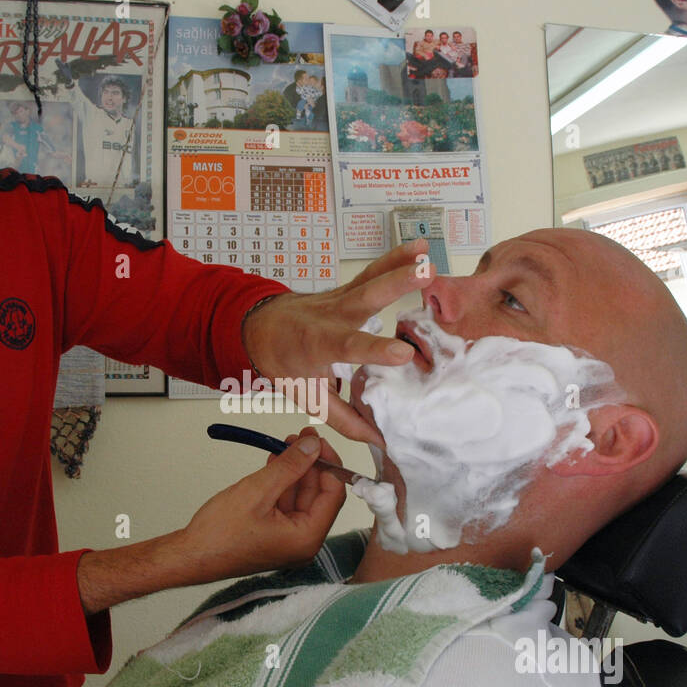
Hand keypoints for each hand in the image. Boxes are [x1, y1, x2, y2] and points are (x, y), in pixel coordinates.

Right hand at [177, 427, 345, 582]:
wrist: (191, 555)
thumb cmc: (219, 535)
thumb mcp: (257, 490)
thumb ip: (290, 466)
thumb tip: (313, 446)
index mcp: (306, 538)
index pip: (333, 494)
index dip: (328, 464)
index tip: (318, 442)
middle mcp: (303, 543)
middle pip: (319, 495)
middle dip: (310, 464)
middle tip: (302, 438)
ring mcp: (289, 540)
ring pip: (302, 497)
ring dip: (295, 471)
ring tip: (286, 445)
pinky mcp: (276, 536)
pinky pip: (287, 505)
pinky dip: (283, 484)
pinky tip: (275, 463)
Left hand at [243, 239, 427, 444]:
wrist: (260, 326)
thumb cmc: (283, 360)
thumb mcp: (307, 394)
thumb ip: (344, 418)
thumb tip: (379, 439)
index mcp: (318, 343)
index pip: (348, 346)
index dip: (374, 350)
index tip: (403, 353)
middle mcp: (331, 315)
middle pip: (364, 297)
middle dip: (394, 285)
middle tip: (424, 274)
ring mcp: (340, 298)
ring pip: (370, 278)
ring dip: (399, 264)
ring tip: (426, 254)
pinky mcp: (349, 290)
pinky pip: (373, 272)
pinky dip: (395, 258)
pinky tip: (419, 247)